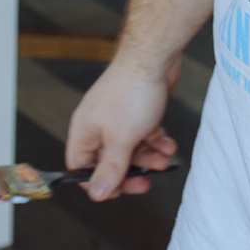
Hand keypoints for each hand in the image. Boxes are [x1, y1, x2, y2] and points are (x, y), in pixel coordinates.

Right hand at [65, 53, 180, 199]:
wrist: (154, 56)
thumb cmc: (132, 93)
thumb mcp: (121, 140)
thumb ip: (110, 169)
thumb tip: (97, 194)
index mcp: (84, 132)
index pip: (80, 167)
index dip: (96, 182)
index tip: (117, 190)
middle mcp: (97, 125)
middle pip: (108, 160)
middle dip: (129, 171)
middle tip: (146, 181)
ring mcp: (117, 116)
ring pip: (130, 147)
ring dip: (148, 157)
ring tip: (165, 160)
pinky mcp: (136, 108)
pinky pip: (143, 133)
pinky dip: (156, 141)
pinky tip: (169, 144)